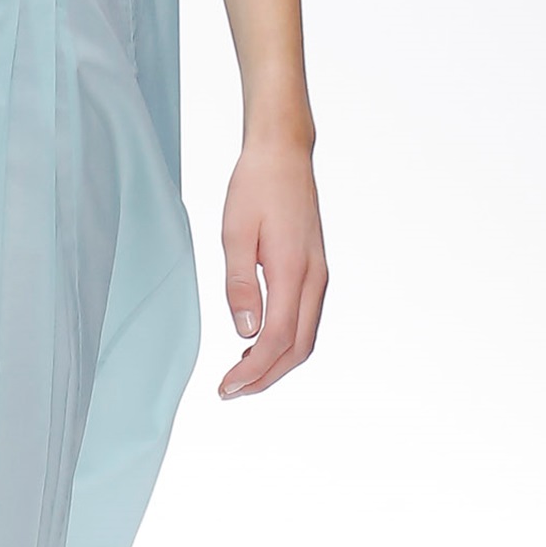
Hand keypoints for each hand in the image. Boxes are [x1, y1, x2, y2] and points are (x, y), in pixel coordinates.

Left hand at [216, 141, 326, 397]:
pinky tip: (258, 343)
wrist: (284, 155)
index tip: (226, 386)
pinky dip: (286, 343)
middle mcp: (314, 279)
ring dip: (276, 363)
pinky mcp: (315, 271)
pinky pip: (306, 320)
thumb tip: (244, 331)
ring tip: (241, 375)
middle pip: (298, 348)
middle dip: (265, 378)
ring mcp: (319, 275)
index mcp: (292, 270)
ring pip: (306, 338)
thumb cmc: (256, 187)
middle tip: (231, 391)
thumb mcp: (235, 233)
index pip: (277, 338)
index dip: (253, 370)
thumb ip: (239, 285)